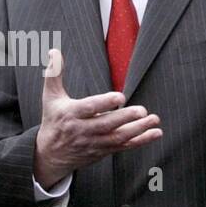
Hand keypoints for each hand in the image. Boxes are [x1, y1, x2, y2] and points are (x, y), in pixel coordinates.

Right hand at [32, 49, 161, 188]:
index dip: (104, 103)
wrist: (51, 155)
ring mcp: (95, 142)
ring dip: (138, 129)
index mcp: (71, 114)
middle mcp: (83, 130)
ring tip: (154, 119)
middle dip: (125, 118)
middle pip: (106, 124)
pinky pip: (124, 146)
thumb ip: (54, 74)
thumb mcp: (50, 97)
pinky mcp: (104, 151)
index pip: (89, 108)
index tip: (120, 97)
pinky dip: (141, 140)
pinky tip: (155, 133)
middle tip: (142, 110)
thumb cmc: (53, 120)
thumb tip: (54, 51)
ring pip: (118, 137)